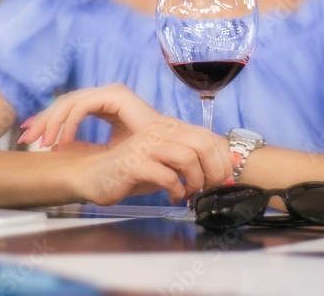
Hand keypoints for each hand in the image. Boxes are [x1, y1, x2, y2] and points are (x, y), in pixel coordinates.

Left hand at [19, 83, 161, 148]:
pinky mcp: (115, 96)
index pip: (67, 108)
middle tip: (24, 137)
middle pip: (64, 102)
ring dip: (52, 122)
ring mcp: (110, 92)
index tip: (27, 135)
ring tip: (42, 142)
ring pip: (69, 102)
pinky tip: (63, 140)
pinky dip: (70, 122)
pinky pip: (83, 106)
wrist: (169, 152)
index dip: (46, 120)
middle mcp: (104, 95)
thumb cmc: (144, 154)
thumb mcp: (107, 151)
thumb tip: (60, 151)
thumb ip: (86, 147)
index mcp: (102, 105)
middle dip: (42, 120)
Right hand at [69, 116, 236, 205]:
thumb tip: (230, 163)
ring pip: (188, 158)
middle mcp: (158, 131)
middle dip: (214, 172)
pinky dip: (176, 190)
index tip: (222, 181)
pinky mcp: (134, 162)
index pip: (210, 138)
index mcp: (169, 127)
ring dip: (195, 181)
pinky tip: (173, 196)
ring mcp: (146, 145)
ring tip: (188, 192)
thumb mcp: (168, 164)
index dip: (223, 162)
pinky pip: (167, 176)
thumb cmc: (133, 171)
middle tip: (208, 189)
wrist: (93, 176)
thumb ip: (195, 161)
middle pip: (203, 144)